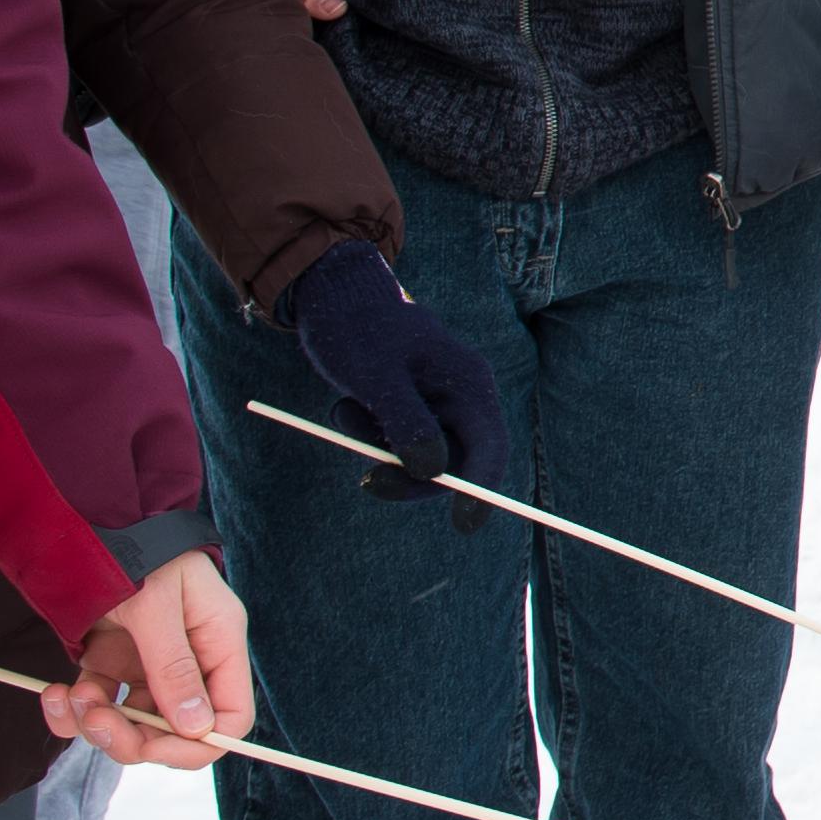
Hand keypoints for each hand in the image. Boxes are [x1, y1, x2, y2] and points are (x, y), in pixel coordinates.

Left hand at [44, 549, 250, 771]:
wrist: (93, 522)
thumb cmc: (138, 552)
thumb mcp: (156, 605)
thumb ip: (174, 666)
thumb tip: (197, 728)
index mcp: (218, 645)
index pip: (228, 717)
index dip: (195, 744)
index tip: (152, 745)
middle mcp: (189, 662)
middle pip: (175, 731)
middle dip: (132, 737)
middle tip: (96, 719)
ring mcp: (150, 666)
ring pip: (133, 726)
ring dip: (97, 723)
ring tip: (71, 695)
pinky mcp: (113, 665)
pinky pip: (99, 707)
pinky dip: (73, 713)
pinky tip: (55, 695)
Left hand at [283, 240, 508, 516]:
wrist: (331, 294)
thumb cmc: (357, 328)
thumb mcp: (378, 378)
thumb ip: (408, 425)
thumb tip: (434, 474)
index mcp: (468, 383)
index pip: (489, 448)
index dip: (481, 490)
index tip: (463, 525)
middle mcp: (461, 395)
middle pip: (455, 462)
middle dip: (410, 475)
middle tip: (366, 480)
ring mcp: (437, 401)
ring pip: (423, 455)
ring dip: (381, 451)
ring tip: (347, 414)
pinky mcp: (412, 405)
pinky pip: (400, 441)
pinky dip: (371, 437)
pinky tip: (350, 406)